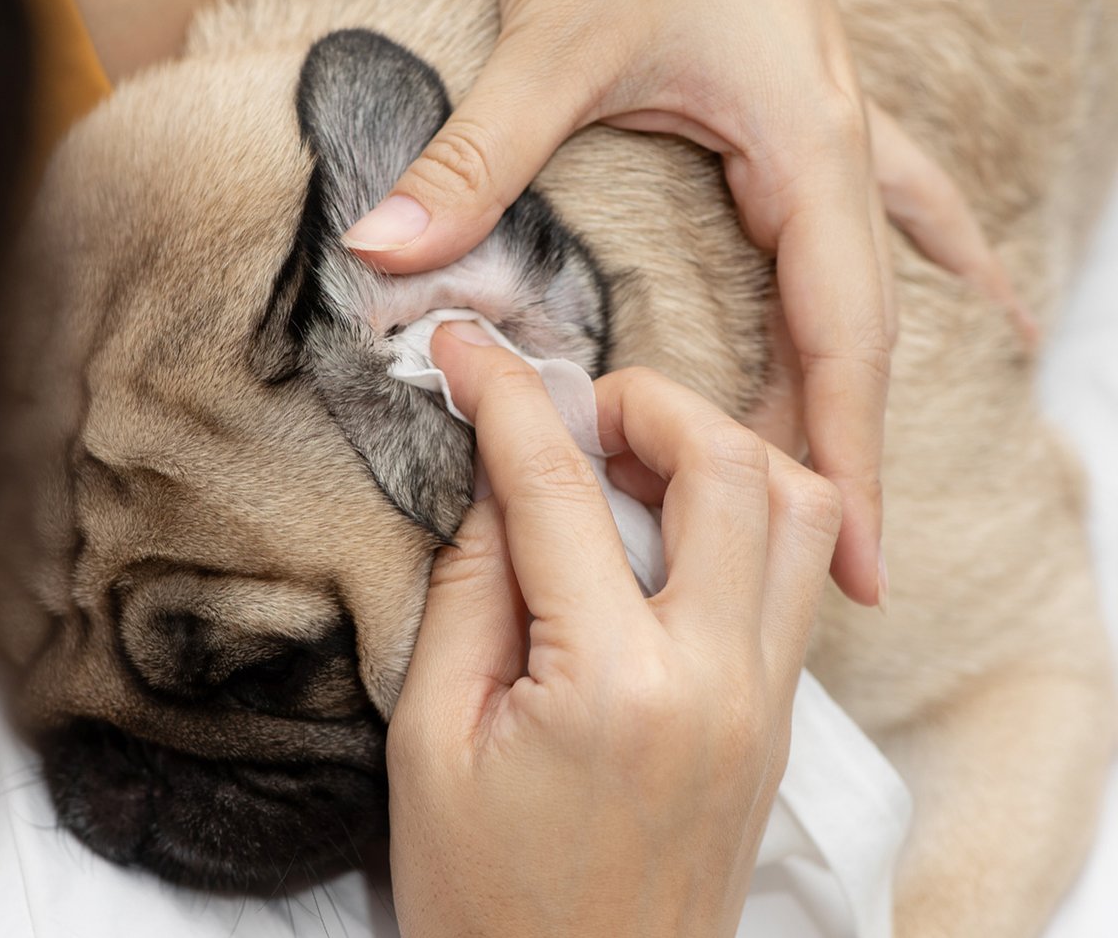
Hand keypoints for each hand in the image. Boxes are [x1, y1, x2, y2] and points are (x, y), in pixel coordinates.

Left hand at [345, 0, 1029, 606]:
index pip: (844, 334)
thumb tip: (383, 260)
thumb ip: (472, 161)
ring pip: (876, 287)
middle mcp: (841, 153)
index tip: (852, 555)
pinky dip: (930, 270)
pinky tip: (985, 304)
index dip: (844, 453)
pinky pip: (894, 215)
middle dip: (850, 450)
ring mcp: (836, 135)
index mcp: (808, 148)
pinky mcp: (807, 119)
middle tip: (843, 572)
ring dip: (864, 389)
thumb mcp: (552, 41)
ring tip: (853, 494)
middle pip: (864, 332)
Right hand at [386, 323, 841, 936]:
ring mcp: (764, 704)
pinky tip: (665, 536)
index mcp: (611, 686)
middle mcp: (716, 680)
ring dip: (721, 451)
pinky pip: (794, 578)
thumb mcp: (429, 740)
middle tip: (571, 413)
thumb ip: (469, 592)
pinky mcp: (775, 724)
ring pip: (802, 511)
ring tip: (629, 468)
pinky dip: (747, 518)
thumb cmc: (483, 897)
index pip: (561, 488)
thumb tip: (500, 481)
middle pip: (734, 465)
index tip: (465, 348)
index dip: (506, 395)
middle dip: (648, 401)